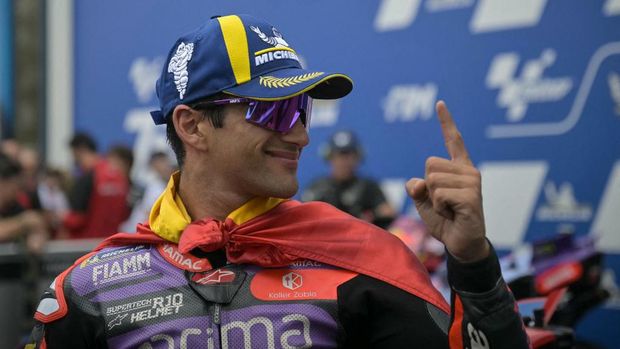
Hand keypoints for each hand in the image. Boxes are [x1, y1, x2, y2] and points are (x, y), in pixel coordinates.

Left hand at [406, 101, 488, 262]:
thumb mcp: (424, 201)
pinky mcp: (471, 197)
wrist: (461, 244)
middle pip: (429, 164)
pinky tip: (453, 214)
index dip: (446, 122)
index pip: (453, 140)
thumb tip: (416, 183)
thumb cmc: (445, 220)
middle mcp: (468, 171)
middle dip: (428, 186)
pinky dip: (439, 208)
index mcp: (458, 168)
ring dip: (433, 200)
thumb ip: (417, 187)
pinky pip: (439, 195)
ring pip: (432, 180)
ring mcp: (472, 183)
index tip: (439, 103)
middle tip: (443, 203)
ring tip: (449, 209)